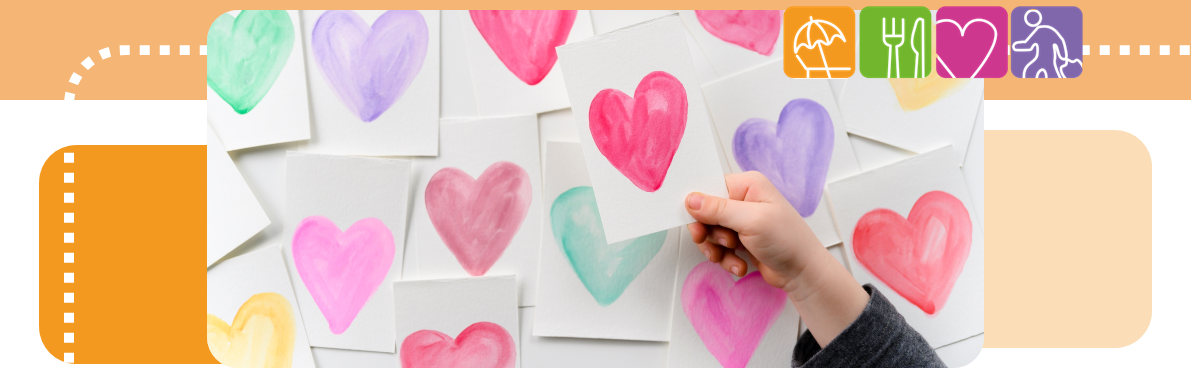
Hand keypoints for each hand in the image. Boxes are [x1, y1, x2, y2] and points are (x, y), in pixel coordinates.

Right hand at [685, 172, 868, 346]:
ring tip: (732, 256)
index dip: (699, 208)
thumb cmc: (788, 241)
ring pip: (710, 233)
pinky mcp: (740, 239)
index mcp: (747, 185)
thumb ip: (718, 209)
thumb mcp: (752, 221)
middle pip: (705, 213)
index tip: (698, 225)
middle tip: (721, 243)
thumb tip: (691, 199)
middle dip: (710, 233)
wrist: (802, 273)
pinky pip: (719, 248)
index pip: (709, 188)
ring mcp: (742, 221)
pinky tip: (739, 265)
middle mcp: (743, 200)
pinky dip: (725, 259)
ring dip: (717, 250)